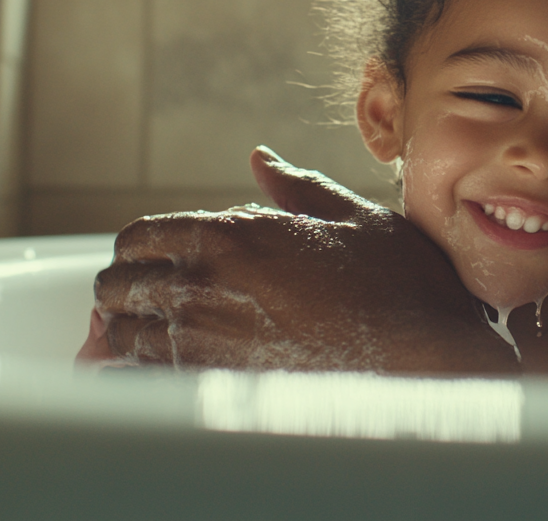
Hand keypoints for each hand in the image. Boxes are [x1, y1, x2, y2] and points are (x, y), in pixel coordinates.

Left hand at [86, 146, 519, 374]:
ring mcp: (211, 340)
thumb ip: (299, 189)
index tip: (147, 264)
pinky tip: (159, 375)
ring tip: (144, 340)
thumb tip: (261, 159)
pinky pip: (146, 381)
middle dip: (123, 292)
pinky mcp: (219, 388)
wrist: (430, 362)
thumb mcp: (357, 218)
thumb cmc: (405, 288)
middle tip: (139, 303)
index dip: (136, 251)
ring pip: (123, 337)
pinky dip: (140, 377)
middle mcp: (212, 283)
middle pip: (118, 286)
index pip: (141, 237)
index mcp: (238, 234)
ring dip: (127, 335)